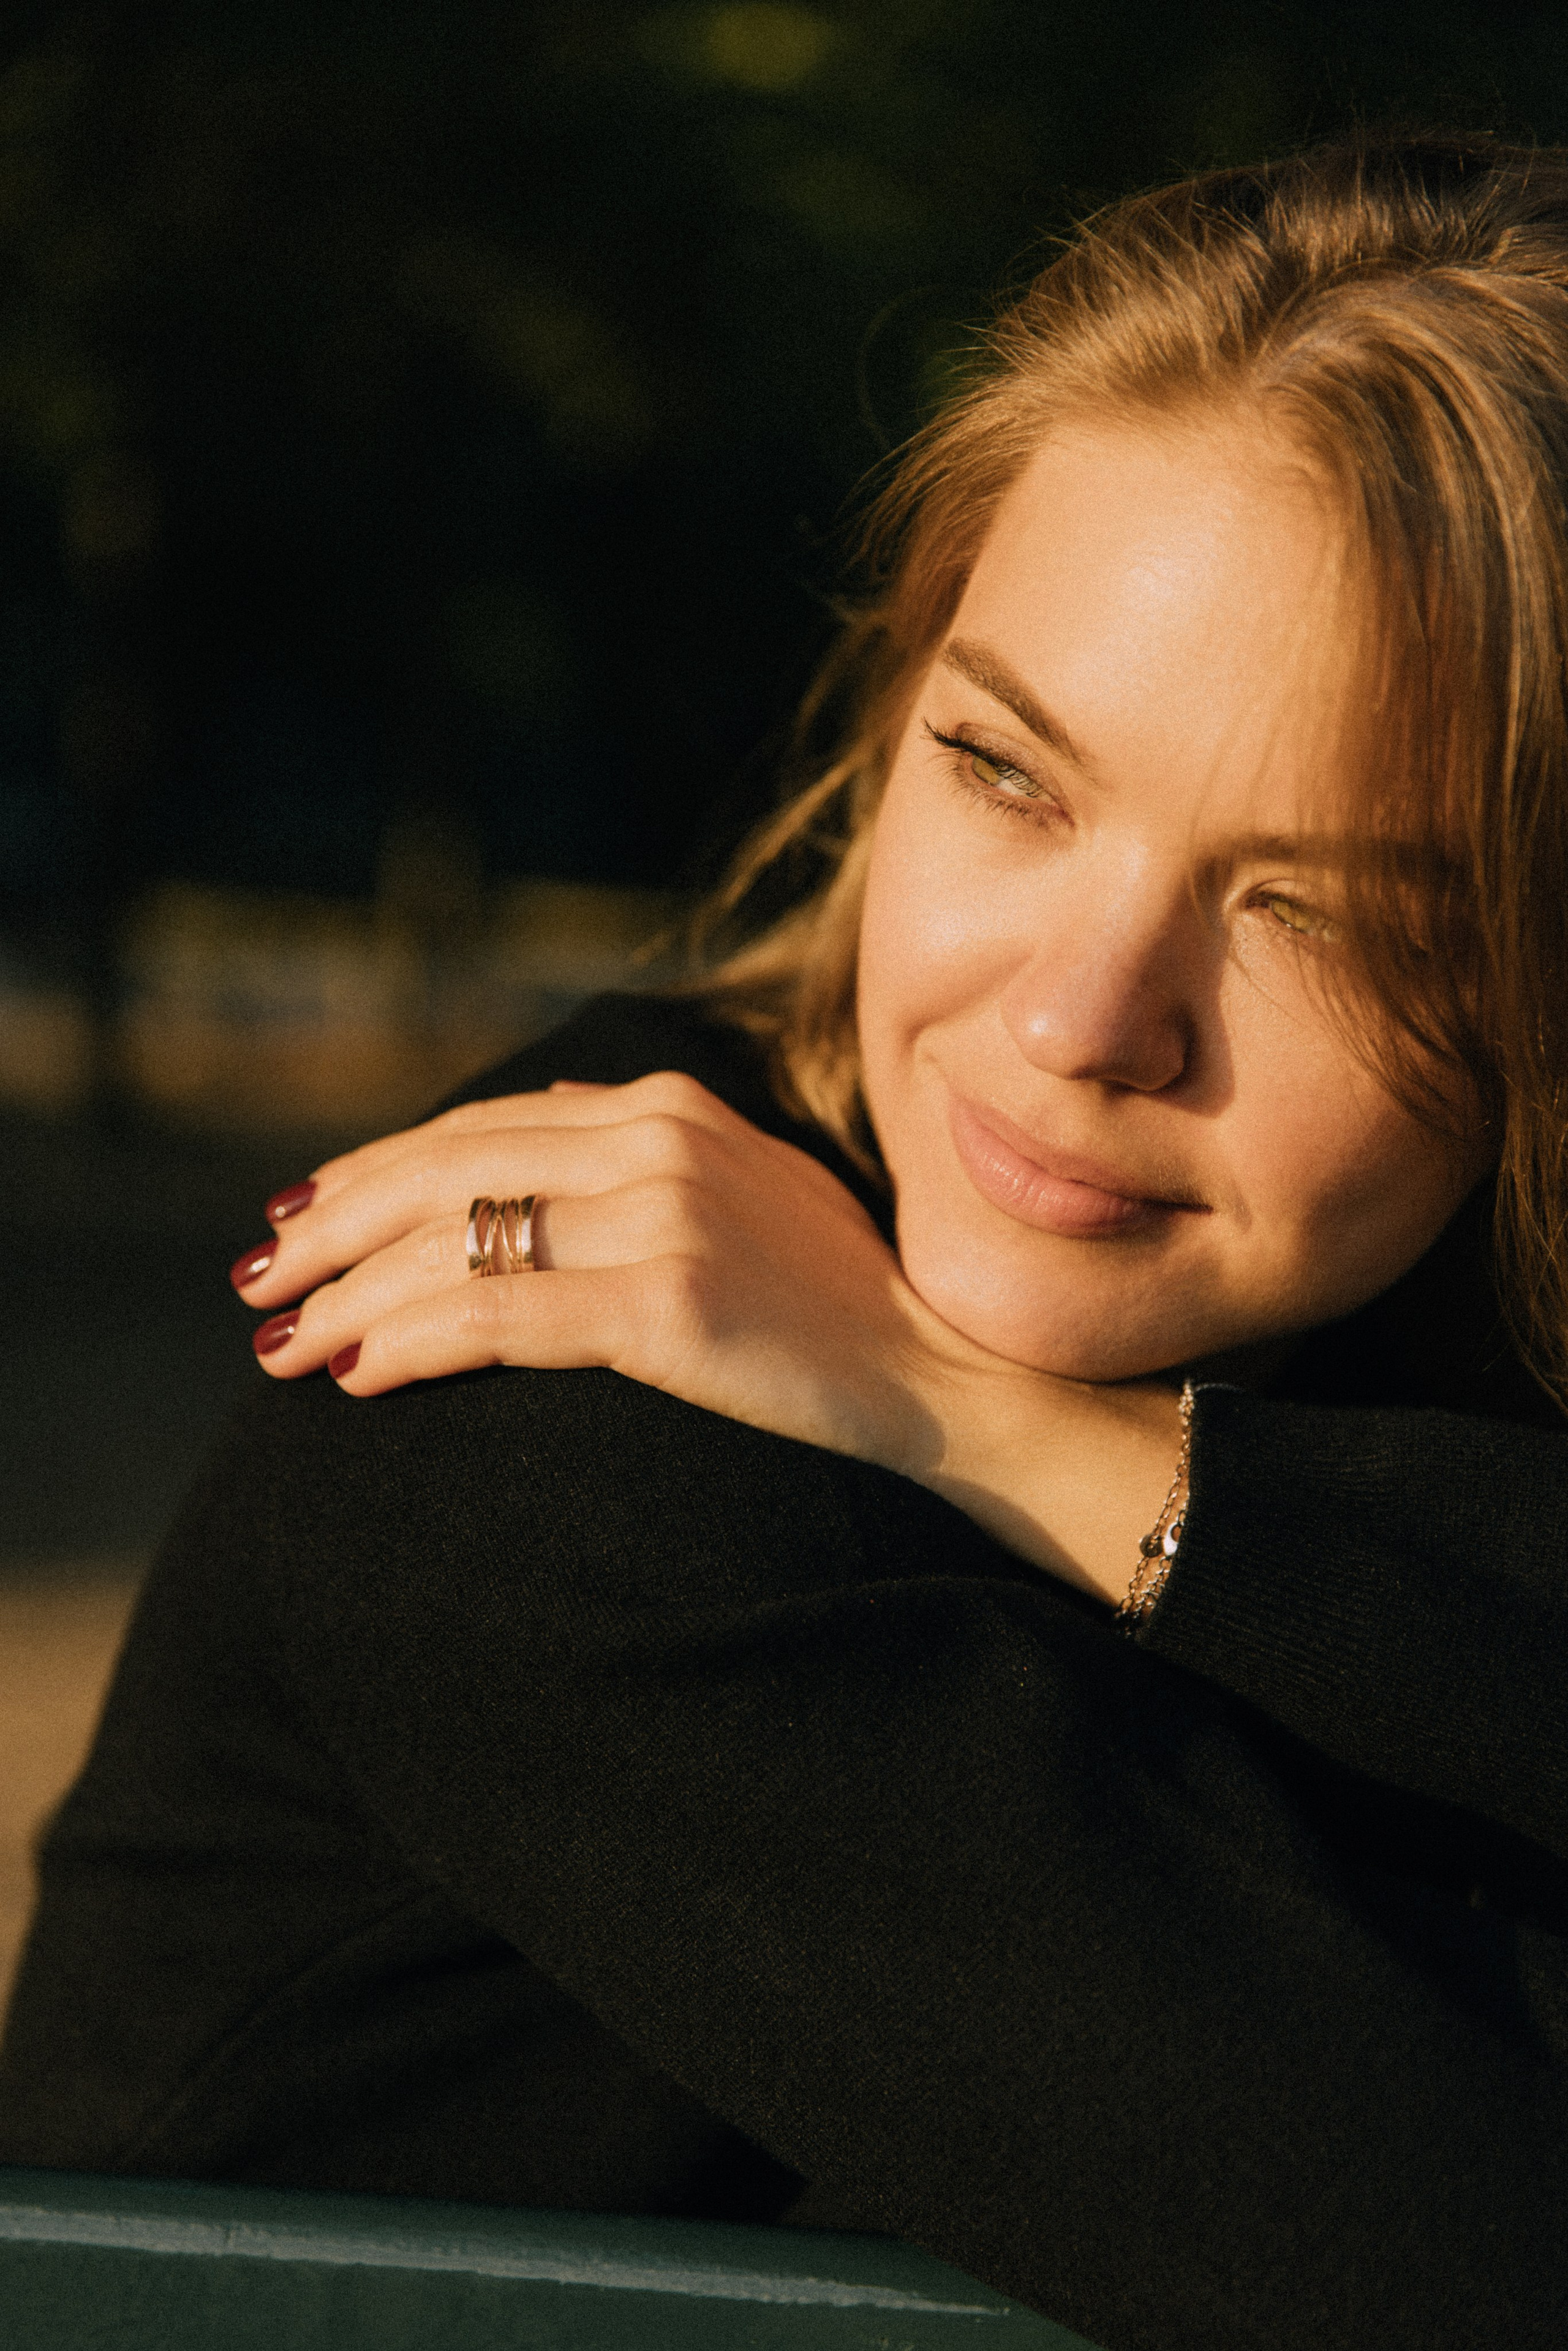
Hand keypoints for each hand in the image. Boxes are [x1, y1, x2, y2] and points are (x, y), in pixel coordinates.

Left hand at [233, 1072, 1181, 1602]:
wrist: (941, 1374)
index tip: (303, 1216)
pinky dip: (412, 1341)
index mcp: (667, 1105)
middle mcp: (658, 1139)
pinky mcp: (669, 1302)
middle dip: (333, 1229)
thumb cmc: (835, 1300)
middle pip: (445, 1172)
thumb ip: (641, 1149)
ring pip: (456, 1244)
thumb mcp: (744, 1186)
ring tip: (280, 1346)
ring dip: (348, 1297)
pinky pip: (501, 1315)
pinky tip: (355, 1375)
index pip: (480, 1126)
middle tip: (256, 1281)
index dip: (375, 1170)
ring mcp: (665, 1216)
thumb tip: (543, 1126)